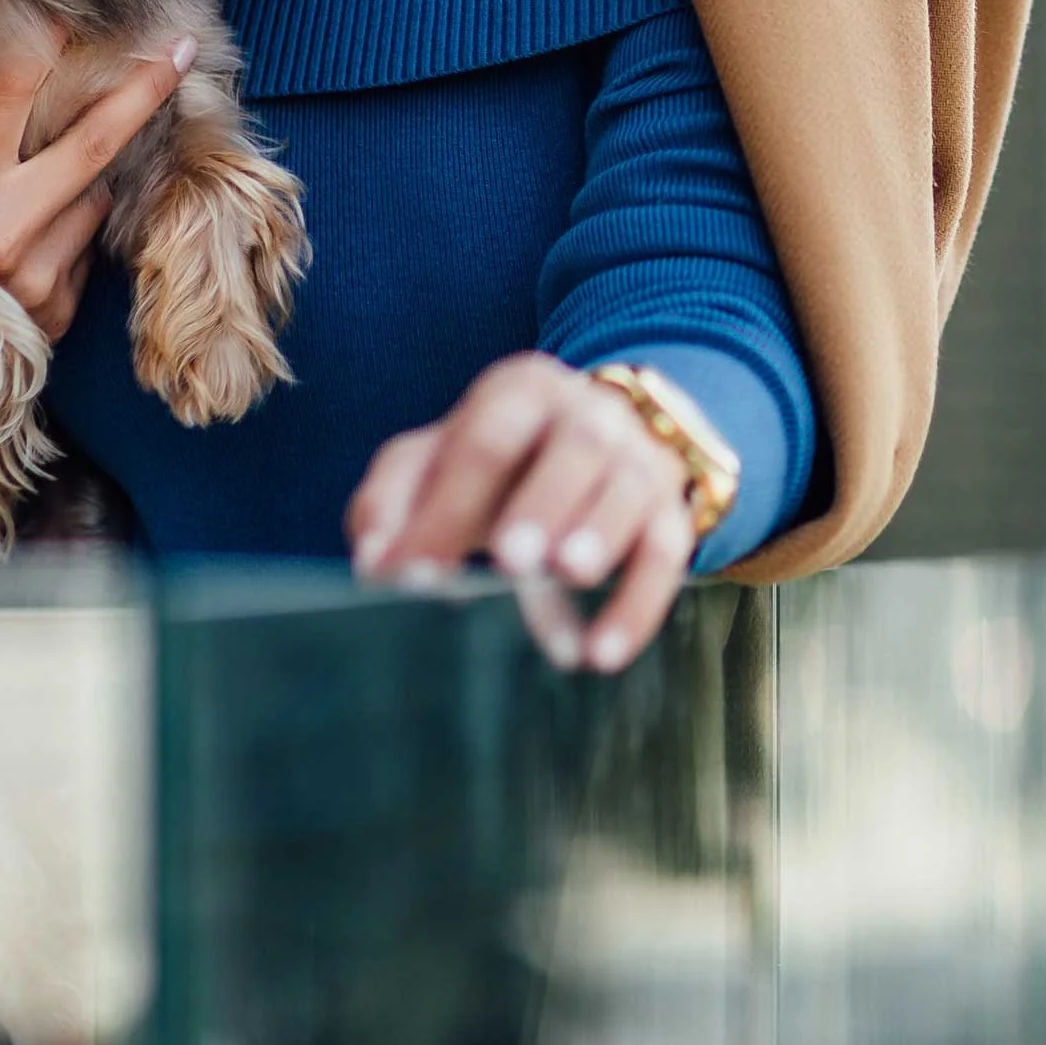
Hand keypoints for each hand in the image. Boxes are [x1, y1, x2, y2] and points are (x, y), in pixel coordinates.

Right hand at [0, 32, 193, 340]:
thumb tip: (15, 69)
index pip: (8, 94)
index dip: (41, 46)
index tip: (70, 12)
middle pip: (93, 141)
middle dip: (142, 90)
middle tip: (180, 50)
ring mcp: (32, 275)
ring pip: (93, 197)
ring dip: (80, 190)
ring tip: (28, 210)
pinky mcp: (55, 309)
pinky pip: (86, 248)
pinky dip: (70, 238)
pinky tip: (31, 255)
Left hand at [345, 353, 698, 671]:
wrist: (592, 444)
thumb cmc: (494, 463)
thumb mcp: (434, 461)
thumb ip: (391, 500)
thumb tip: (375, 560)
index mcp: (522, 390)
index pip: (487, 439)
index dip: (448, 504)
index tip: (411, 572)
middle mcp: (591, 413)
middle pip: (576, 445)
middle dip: (544, 500)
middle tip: (511, 556)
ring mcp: (640, 458)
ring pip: (632, 488)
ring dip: (601, 533)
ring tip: (569, 574)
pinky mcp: (671, 511)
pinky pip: (670, 552)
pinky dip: (639, 604)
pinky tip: (601, 654)